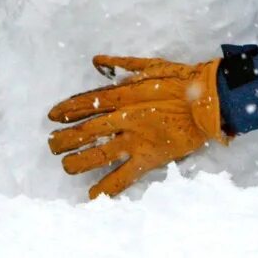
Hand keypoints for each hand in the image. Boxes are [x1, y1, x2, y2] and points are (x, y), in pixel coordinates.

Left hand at [47, 55, 228, 199]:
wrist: (206, 99)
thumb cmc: (180, 78)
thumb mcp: (148, 64)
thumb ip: (121, 64)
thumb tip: (96, 61)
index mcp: (122, 94)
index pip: (86, 103)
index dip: (65, 110)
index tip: (51, 116)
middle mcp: (123, 118)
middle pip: (84, 131)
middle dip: (64, 139)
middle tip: (52, 144)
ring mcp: (134, 139)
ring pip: (97, 154)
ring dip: (77, 162)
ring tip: (65, 166)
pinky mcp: (148, 157)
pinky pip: (124, 176)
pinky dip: (107, 187)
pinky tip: (92, 195)